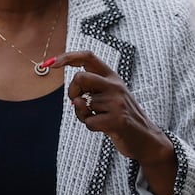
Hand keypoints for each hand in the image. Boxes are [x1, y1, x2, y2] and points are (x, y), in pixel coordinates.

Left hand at [55, 50, 176, 194]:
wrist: (143, 137)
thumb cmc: (119, 116)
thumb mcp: (106, 97)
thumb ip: (89, 90)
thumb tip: (74, 98)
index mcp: (111, 77)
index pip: (88, 57)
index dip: (67, 57)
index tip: (50, 63)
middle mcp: (115, 85)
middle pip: (80, 77)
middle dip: (71, 90)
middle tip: (77, 101)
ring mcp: (118, 101)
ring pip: (82, 104)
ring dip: (83, 115)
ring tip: (99, 118)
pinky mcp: (118, 119)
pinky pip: (89, 121)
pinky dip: (90, 126)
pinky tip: (104, 127)